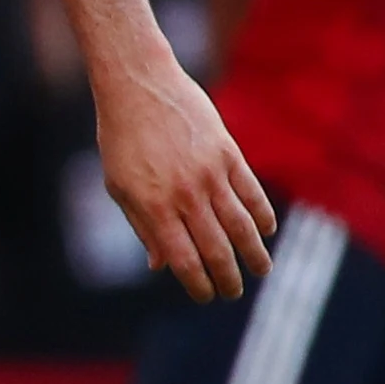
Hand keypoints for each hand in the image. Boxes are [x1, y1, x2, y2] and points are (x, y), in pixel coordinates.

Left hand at [94, 52, 275, 300]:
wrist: (139, 86)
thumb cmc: (121, 139)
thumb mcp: (119, 186)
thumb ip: (143, 226)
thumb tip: (161, 265)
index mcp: (153, 206)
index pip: (182, 259)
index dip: (197, 284)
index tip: (205, 296)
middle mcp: (184, 194)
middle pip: (216, 248)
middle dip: (228, 277)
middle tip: (234, 293)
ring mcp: (209, 173)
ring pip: (240, 225)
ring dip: (253, 254)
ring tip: (261, 271)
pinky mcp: (227, 153)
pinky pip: (251, 192)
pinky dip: (261, 215)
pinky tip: (265, 232)